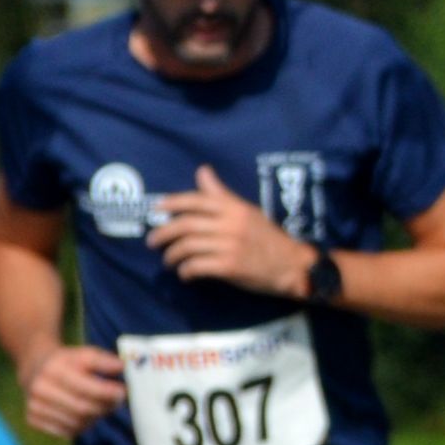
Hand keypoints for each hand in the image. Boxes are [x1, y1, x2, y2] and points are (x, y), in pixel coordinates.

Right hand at [19, 345, 126, 438]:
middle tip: (117, 402)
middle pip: (82, 408)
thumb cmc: (67, 362)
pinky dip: (82, 426)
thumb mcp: (84, 354)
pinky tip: (86, 415)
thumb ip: (104, 360)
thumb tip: (123, 366)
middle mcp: (40, 389)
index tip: (123, 392)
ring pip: (76, 422)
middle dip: (105, 407)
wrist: (35, 369)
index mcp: (54, 370)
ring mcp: (34, 406)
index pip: (86, 388)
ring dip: (95, 417)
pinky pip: (66, 432)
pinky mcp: (33, 420)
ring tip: (102, 406)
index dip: (108, 393)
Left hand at [143, 165, 309, 297]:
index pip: (198, 200)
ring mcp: (231, 245)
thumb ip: (221, 194)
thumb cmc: (267, 238)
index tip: (157, 209)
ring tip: (169, 261)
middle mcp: (232, 224)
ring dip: (172, 255)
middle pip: (186, 225)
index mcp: (235, 208)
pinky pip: (197, 266)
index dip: (173, 203)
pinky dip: (186, 271)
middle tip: (153, 242)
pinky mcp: (230, 266)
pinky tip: (185, 274)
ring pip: (188, 247)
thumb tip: (202, 170)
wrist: (292, 265)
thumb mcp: (247, 211)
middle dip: (164, 233)